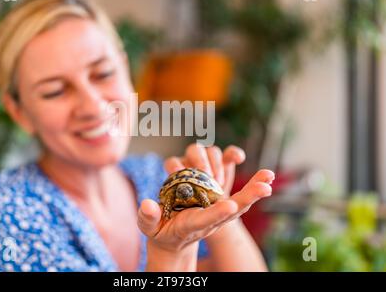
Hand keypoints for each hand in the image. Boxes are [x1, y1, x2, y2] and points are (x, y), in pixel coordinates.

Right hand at [137, 143, 274, 254]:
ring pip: (238, 202)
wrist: (172, 239)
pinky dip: (252, 188)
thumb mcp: (149, 228)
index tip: (228, 206)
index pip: (205, 220)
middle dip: (247, 198)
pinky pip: (238, 197)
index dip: (216, 214)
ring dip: (253, 190)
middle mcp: (208, 220)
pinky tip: (265, 178)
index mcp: (191, 226)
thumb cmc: (159, 232)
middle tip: (265, 188)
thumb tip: (147, 204)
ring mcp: (216, 213)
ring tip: (269, 177)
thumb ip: (148, 217)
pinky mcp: (218, 206)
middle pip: (230, 210)